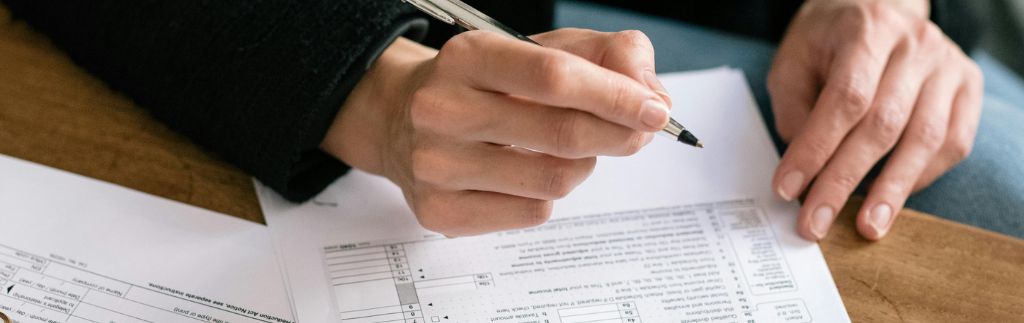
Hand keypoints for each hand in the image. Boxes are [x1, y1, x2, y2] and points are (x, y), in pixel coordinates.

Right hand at [322, 29, 670, 236]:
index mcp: (468, 57)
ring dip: (584, 166)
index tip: (655, 109)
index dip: (616, 96)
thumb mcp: (540, 49)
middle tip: (639, 133)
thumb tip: (650, 93)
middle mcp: (442, 109)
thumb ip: (605, 55)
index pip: (555, 77)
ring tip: (572, 150)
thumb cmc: (485, 85)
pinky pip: (531, 214)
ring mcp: (436, 165)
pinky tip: (531, 175)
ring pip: (553, 180)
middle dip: (618, 135)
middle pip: (560, 134)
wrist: (402, 121)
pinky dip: (549, 196)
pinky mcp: (440, 212)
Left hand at [768, 0, 982, 240]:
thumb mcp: (794, 60)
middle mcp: (914, 46)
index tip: (788, 188)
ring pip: (924, 139)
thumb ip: (793, 108)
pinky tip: (893, 198)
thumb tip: (804, 168)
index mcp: (866, 30)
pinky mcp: (967, 87)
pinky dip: (922, 176)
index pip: (844, 99)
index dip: (816, 149)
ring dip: (891, 191)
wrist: (878, 7)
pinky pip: (952, 144)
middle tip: (815, 222)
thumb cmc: (829, 40)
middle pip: (882, 125)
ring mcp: (947, 66)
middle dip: (844, 181)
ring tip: (866, 227)